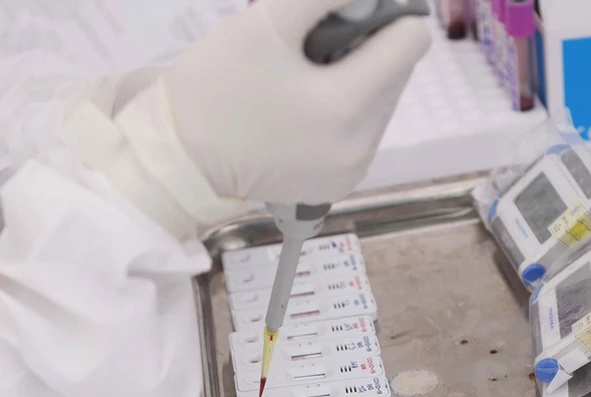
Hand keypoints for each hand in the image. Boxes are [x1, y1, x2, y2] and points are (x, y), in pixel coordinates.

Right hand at [164, 0, 430, 204]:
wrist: (178, 161)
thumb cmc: (214, 88)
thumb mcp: (265, 23)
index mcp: (347, 104)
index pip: (412, 41)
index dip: (386, 15)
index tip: (344, 15)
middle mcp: (361, 145)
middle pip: (396, 73)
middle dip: (364, 50)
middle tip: (308, 50)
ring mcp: (351, 170)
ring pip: (380, 104)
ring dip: (355, 82)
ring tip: (302, 82)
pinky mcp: (338, 186)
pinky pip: (361, 135)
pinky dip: (343, 115)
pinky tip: (302, 112)